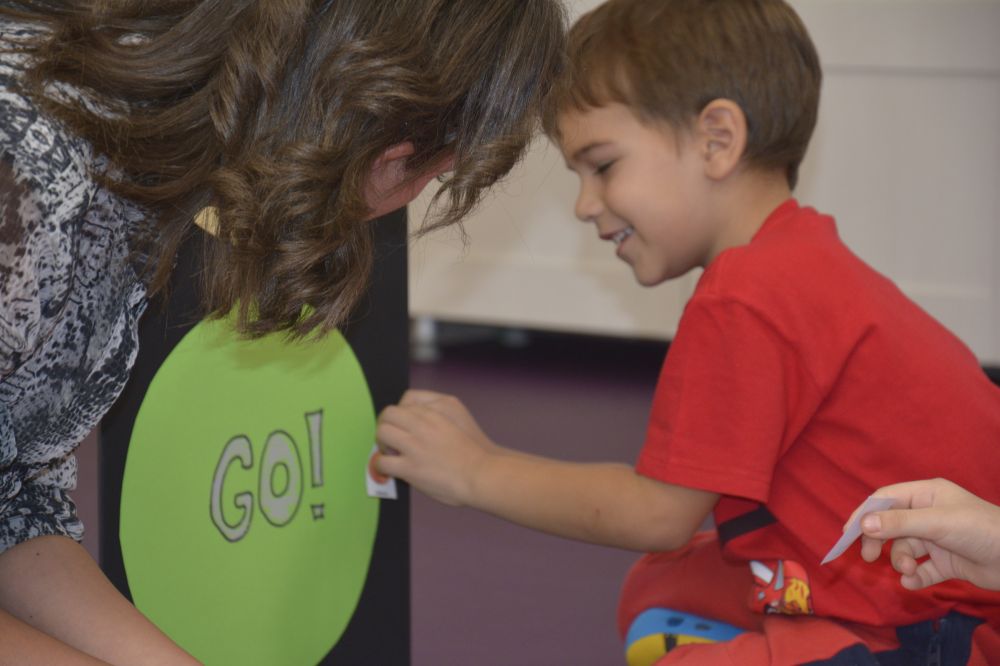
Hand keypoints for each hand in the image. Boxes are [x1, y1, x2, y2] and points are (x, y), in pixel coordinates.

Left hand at [374, 390, 493, 505]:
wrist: (481, 475)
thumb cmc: (475, 453)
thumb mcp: (458, 420)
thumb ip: (438, 418)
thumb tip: (421, 422)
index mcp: (437, 411)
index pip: (406, 400)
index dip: (401, 413)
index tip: (402, 424)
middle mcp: (423, 424)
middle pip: (390, 413)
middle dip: (386, 424)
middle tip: (389, 437)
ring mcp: (415, 446)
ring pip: (382, 433)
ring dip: (381, 442)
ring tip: (388, 452)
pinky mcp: (410, 467)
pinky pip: (383, 461)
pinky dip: (381, 465)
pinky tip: (389, 470)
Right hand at [855, 478, 999, 590]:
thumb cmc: (979, 529)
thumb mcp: (937, 522)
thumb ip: (899, 523)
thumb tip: (862, 525)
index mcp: (926, 495)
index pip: (886, 499)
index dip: (865, 514)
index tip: (849, 533)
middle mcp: (929, 514)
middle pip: (891, 526)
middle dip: (881, 542)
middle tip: (870, 558)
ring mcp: (937, 539)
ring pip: (906, 549)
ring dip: (902, 561)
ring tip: (910, 570)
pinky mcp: (946, 563)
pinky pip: (921, 569)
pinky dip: (915, 577)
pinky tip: (914, 583)